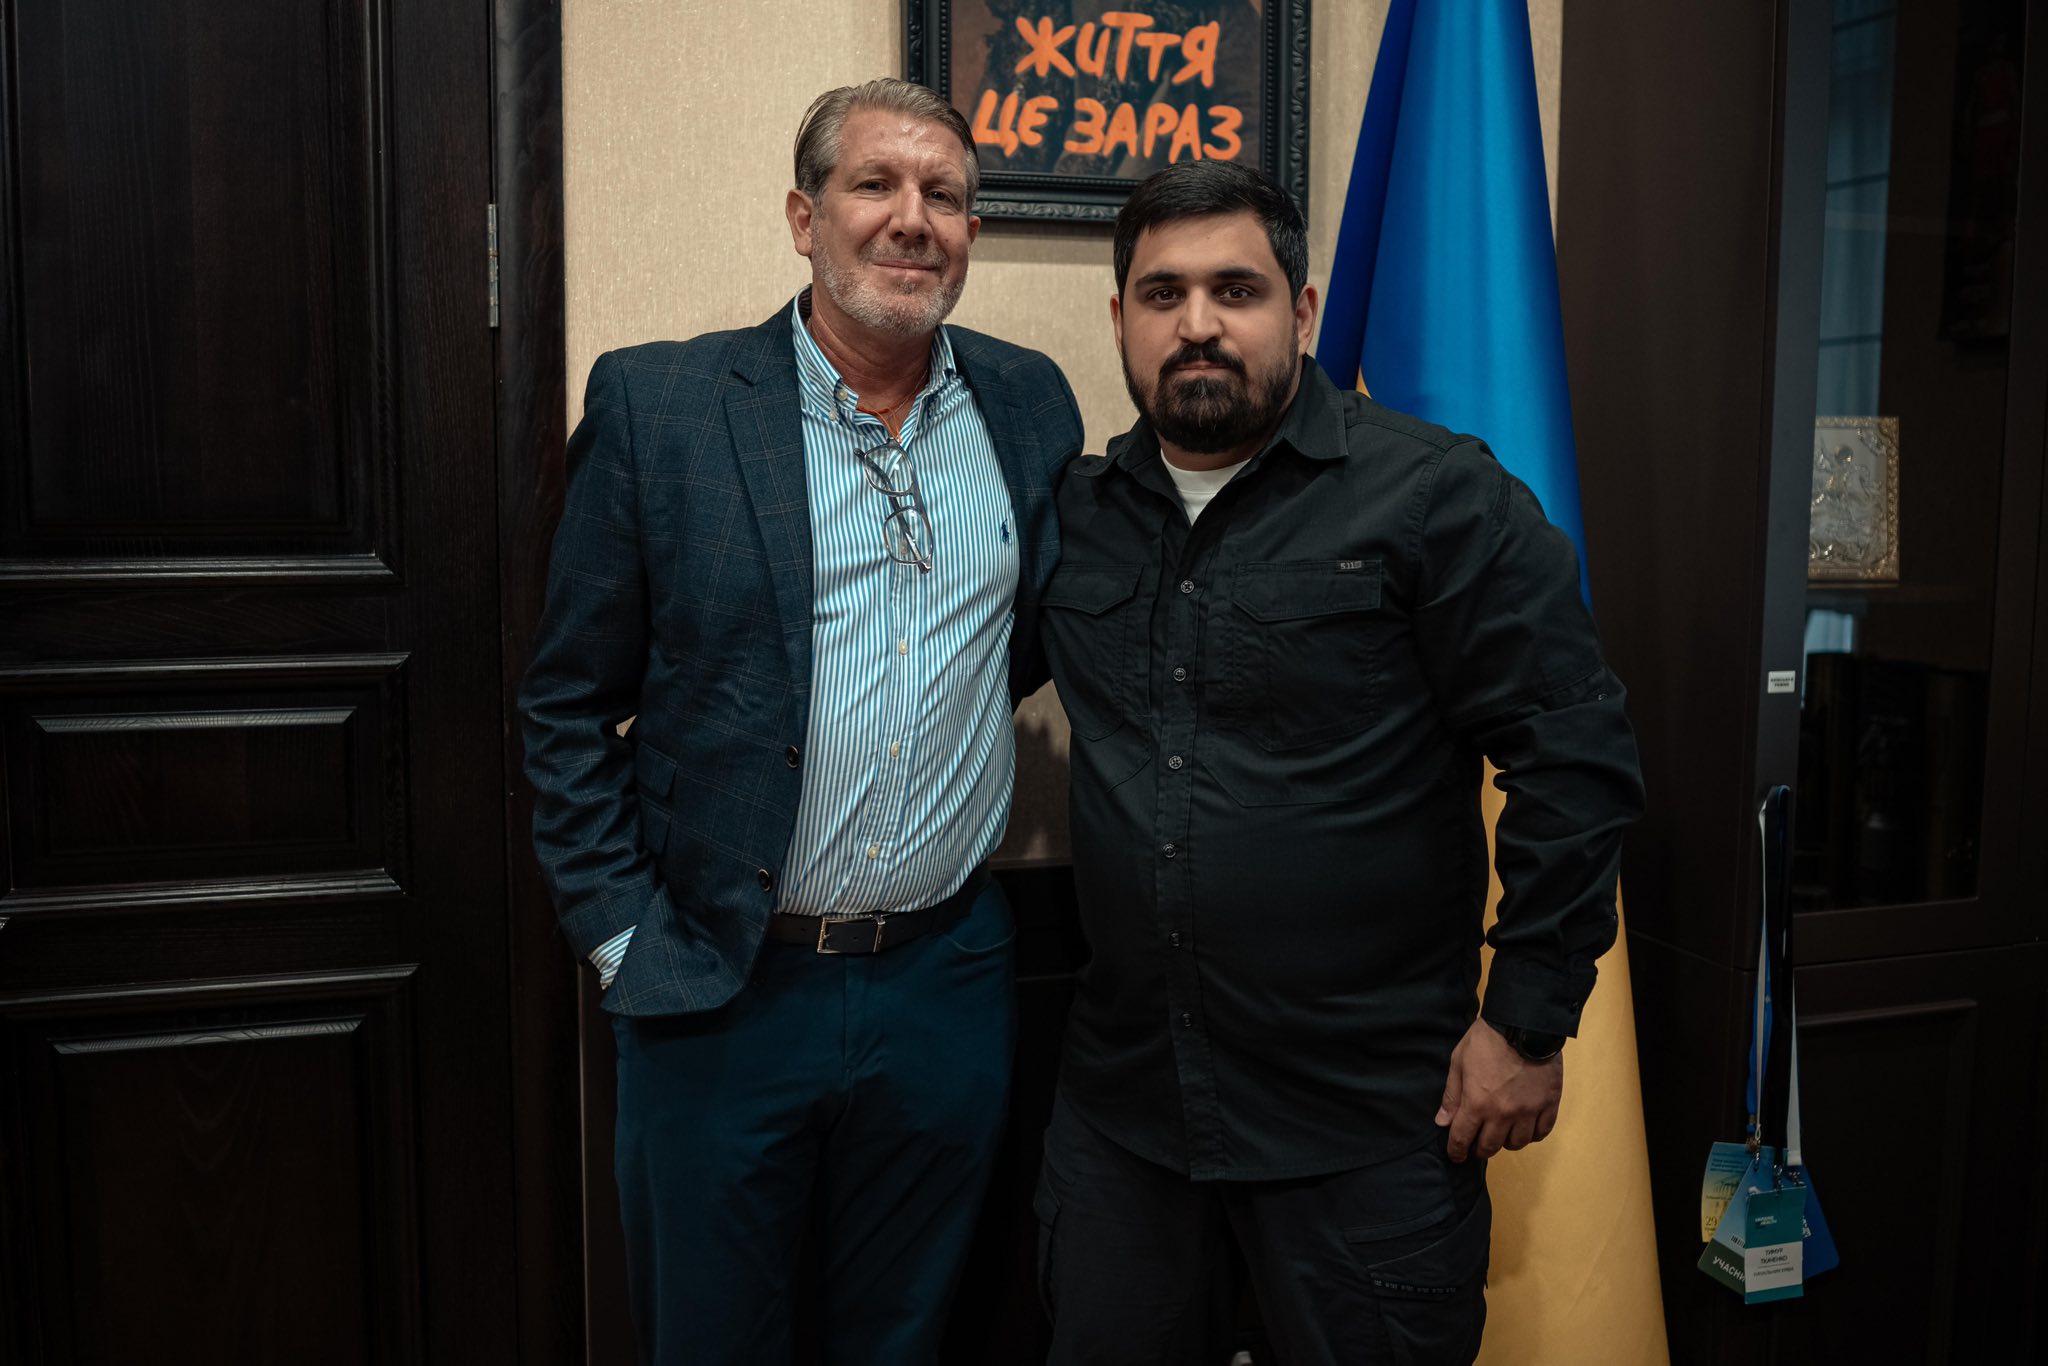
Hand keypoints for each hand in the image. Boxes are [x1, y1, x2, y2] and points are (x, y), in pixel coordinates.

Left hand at [1434, 1019, 1563, 1161]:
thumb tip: (1442, 1122)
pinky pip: (1542, 1133)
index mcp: (1477, 1104)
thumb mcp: (1459, 1062)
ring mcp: (1528, 1111)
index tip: (1456, 1155)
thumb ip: (1452, 1095)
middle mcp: (1503, 1114)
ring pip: (1517, 1144)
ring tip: (1501, 1133)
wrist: (1523, 1023)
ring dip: (1506, 1142)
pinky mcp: (1549, 1104)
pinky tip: (1525, 1128)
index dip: (1456, 1151)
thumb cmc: (1486, 1040)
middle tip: (1477, 1144)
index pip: (1462, 1139)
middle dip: (1479, 1150)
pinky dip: (1532, 1135)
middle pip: (1490, 1147)